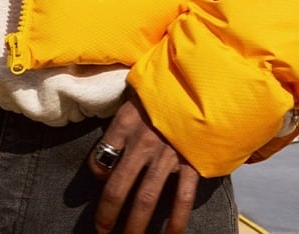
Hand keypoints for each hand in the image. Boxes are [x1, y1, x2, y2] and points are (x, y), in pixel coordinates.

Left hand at [88, 92, 198, 233]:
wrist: (202, 79)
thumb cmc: (163, 88)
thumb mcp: (135, 95)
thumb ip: (121, 123)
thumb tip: (106, 158)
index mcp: (126, 122)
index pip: (101, 157)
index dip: (96, 174)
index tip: (101, 180)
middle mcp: (143, 142)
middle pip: (118, 188)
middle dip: (108, 215)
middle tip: (102, 232)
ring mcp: (168, 154)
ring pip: (146, 199)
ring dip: (135, 225)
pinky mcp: (191, 161)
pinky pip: (181, 197)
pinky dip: (175, 220)